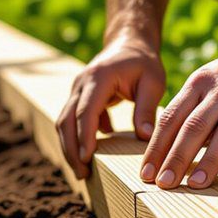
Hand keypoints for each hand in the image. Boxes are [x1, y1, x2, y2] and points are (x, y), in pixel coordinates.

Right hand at [57, 35, 165, 178]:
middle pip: (66, 120)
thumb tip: (145, 137)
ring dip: (70, 147)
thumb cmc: (143, 62)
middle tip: (82, 174)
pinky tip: (95, 150)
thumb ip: (147, 108)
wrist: (129, 43)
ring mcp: (76, 90)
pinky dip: (78, 138)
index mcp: (98, 78)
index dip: (84, 136)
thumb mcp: (153, 82)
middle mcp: (81, 83)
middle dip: (71, 149)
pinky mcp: (78, 97)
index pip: (85, 111)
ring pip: (64, 122)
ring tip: (83, 171)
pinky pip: (71, 120)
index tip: (87, 159)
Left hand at [140, 35, 217, 188]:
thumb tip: (169, 150)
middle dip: (177, 157)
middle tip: (164, 184)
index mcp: (200, 84)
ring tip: (197, 184)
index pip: (172, 118)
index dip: (157, 147)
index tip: (146, 173)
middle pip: (195, 126)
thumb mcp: (210, 84)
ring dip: (211, 160)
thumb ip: (192, 112)